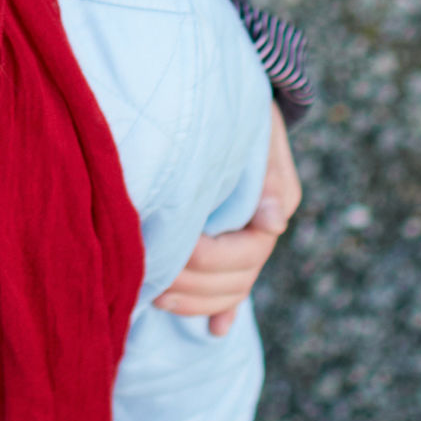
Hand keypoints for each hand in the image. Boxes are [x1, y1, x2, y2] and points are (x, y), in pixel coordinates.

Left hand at [151, 106, 300, 334]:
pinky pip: (234, 285)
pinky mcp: (231, 240)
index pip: (243, 255)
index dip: (206, 260)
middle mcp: (261, 230)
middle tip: (147, 281)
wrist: (232, 89)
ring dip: (197, 302)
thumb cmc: (242, 107)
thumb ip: (267, 174)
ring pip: (231, 289)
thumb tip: (272, 220)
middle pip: (234, 280)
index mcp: (271, 207)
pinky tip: (216, 331)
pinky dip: (224, 309)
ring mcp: (248, 239)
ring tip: (155, 298)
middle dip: (191, 287)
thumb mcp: (257, 130)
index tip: (174, 250)